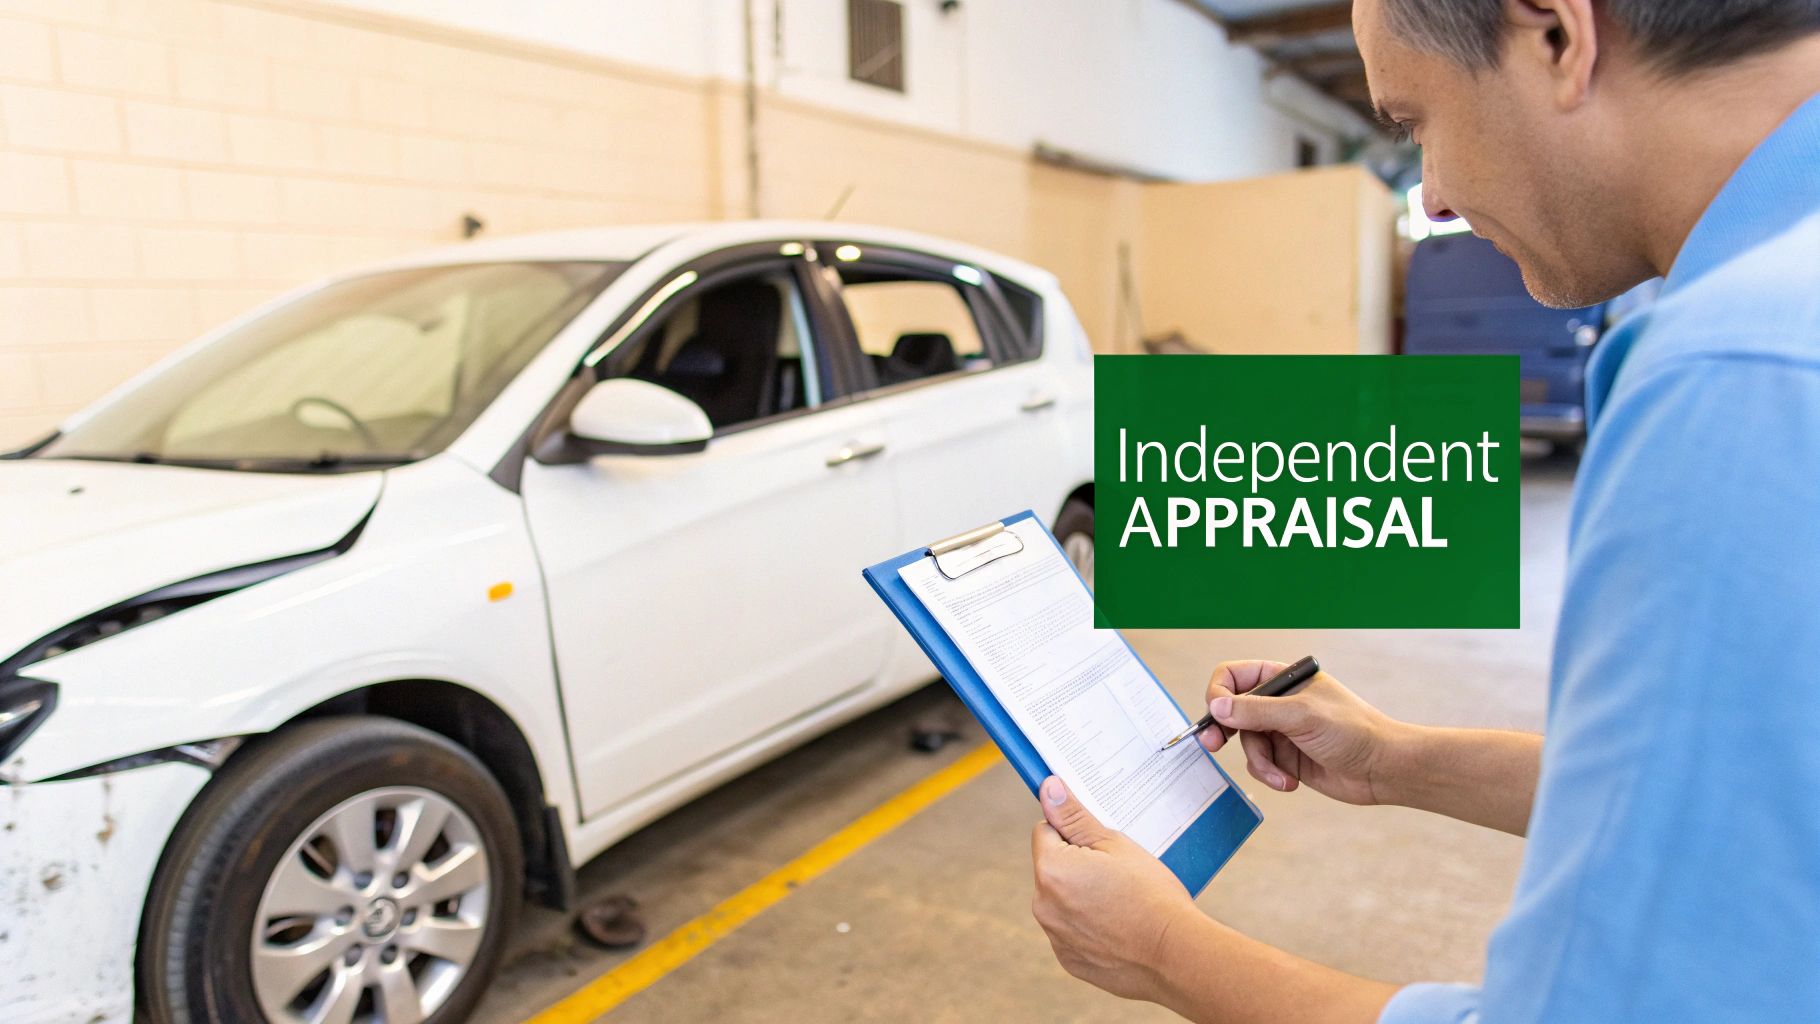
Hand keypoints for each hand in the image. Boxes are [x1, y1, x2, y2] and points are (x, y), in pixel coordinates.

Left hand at [1029, 777, 1198, 1002]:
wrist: (1176, 955)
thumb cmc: (1150, 895)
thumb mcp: (1115, 844)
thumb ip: (1074, 816)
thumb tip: (1048, 789)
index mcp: (1051, 870)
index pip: (1045, 831)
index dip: (1072, 831)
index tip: (1098, 841)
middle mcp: (1043, 905)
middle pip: (1052, 867)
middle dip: (1076, 864)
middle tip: (1116, 872)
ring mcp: (1055, 937)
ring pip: (1061, 900)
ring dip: (1081, 895)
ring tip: (1121, 901)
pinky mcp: (1069, 960)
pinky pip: (1071, 930)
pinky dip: (1088, 925)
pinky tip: (1118, 926)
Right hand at [1199, 660, 1400, 804]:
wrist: (1383, 769)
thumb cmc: (1353, 731)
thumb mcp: (1301, 716)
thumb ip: (1256, 711)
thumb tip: (1217, 706)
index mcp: (1285, 680)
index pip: (1236, 676)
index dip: (1220, 692)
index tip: (1217, 713)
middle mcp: (1280, 703)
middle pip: (1234, 711)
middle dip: (1223, 729)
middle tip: (1211, 743)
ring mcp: (1282, 731)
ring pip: (1247, 743)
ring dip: (1260, 761)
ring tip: (1281, 774)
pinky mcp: (1286, 758)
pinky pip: (1260, 764)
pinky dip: (1270, 774)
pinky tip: (1289, 781)